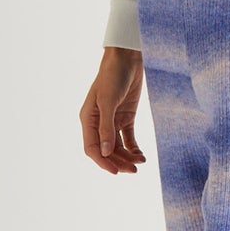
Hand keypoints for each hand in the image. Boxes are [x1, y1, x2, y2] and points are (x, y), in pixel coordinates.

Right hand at [80, 46, 147, 174]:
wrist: (127, 58)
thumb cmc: (113, 75)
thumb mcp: (108, 101)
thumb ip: (106, 127)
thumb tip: (106, 152)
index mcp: (88, 119)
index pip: (92, 148)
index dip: (102, 162)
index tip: (116, 172)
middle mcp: (98, 122)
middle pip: (106, 150)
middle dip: (118, 161)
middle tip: (133, 171)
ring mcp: (112, 120)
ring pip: (118, 146)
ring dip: (127, 157)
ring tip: (140, 164)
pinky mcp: (126, 116)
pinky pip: (128, 138)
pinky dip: (134, 148)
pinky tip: (141, 156)